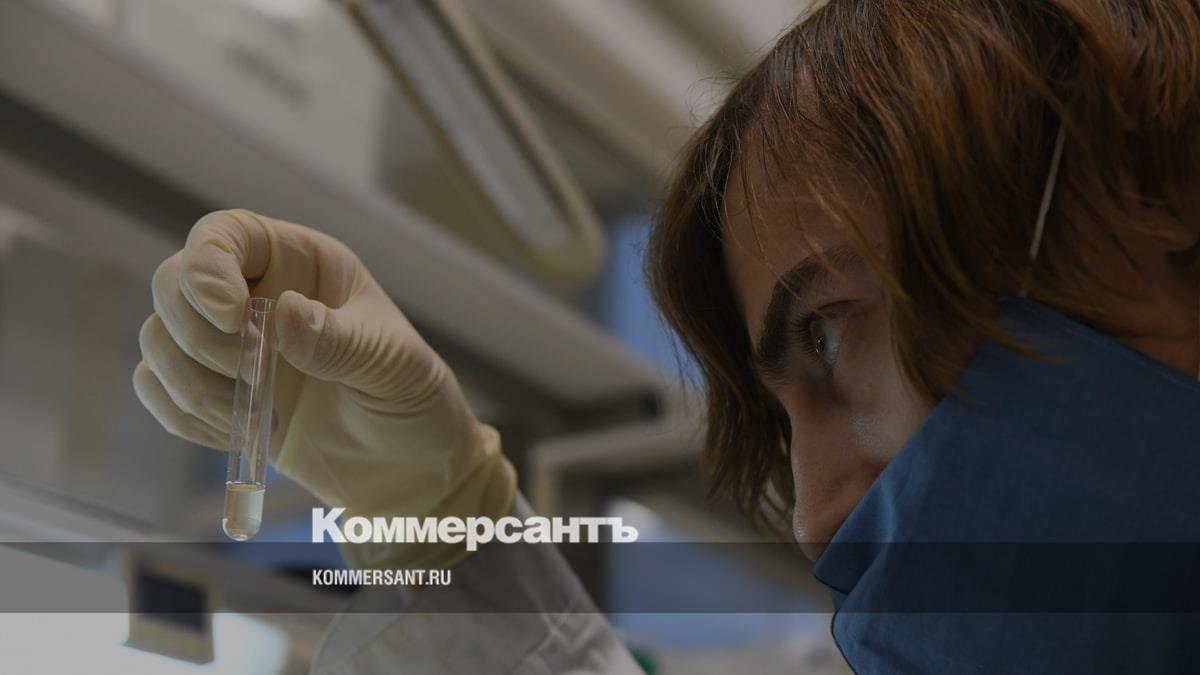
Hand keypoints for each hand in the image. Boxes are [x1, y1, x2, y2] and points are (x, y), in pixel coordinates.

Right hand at [133, 209, 514, 566]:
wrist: (405, 467)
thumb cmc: (409, 396)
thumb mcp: (390, 362)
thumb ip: (340, 340)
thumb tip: (283, 315)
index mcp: (300, 264)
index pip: (225, 233)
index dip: (207, 264)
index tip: (230, 313)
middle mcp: (254, 295)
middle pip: (172, 281)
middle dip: (197, 332)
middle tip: (254, 374)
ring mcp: (228, 345)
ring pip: (157, 338)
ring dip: (191, 382)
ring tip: (254, 414)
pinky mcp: (214, 394)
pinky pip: (157, 390)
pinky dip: (183, 414)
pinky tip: (236, 433)